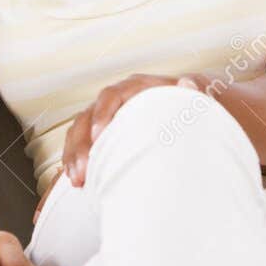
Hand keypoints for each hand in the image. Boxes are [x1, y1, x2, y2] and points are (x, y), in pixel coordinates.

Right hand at [61, 73, 208, 187]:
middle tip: (83, 172)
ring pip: (78, 133)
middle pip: (87, 118)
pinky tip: (72, 182)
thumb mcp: (194, 96)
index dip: (102, 114)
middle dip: (81, 145)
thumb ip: (192, 91)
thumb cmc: (190, 104)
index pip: (111, 96)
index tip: (99, 135)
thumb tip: (187, 83)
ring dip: (73, 156)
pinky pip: (79, 147)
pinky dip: (73, 163)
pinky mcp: (100, 137)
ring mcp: (104, 119)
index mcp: (134, 88)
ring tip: (77, 181)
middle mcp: (114, 102)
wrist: (186, 110)